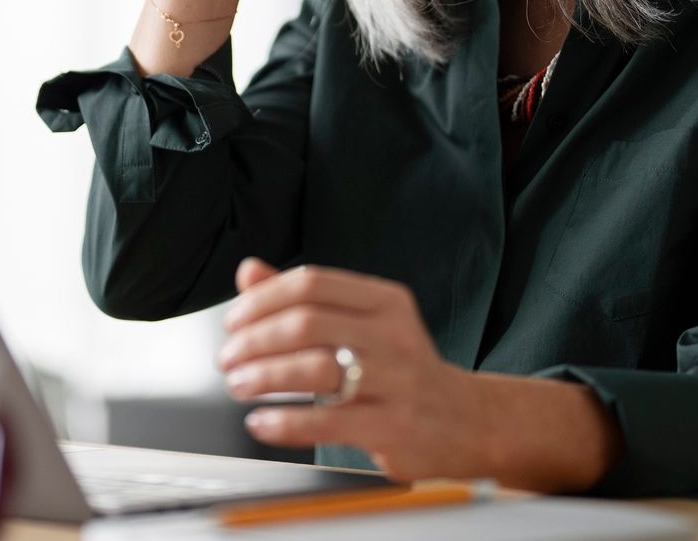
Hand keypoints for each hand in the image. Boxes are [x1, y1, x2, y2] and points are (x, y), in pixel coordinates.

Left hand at [216, 257, 497, 481]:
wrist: (469, 422)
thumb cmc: (403, 372)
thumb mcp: (364, 325)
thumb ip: (305, 299)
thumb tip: (248, 272)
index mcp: (385, 301)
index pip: (312, 283)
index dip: (262, 300)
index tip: (233, 321)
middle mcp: (394, 335)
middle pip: (308, 323)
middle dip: (254, 341)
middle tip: (228, 359)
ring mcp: (397, 381)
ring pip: (316, 368)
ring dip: (264, 377)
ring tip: (239, 386)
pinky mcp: (395, 426)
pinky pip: (329, 421)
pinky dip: (284, 422)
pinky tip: (261, 422)